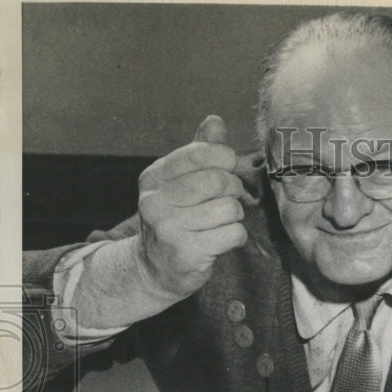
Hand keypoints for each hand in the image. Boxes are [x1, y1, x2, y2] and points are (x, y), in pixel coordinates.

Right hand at [137, 115, 248, 297]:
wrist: (155, 270)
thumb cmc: (175, 221)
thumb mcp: (178, 184)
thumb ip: (197, 154)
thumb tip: (215, 121)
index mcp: (154, 177)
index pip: (201, 153)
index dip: (225, 158)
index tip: (229, 168)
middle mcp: (156, 201)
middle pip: (219, 180)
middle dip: (233, 189)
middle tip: (228, 200)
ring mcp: (170, 228)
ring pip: (229, 208)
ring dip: (235, 216)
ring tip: (221, 223)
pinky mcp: (188, 253)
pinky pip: (233, 233)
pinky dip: (236, 237)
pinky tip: (223, 240)